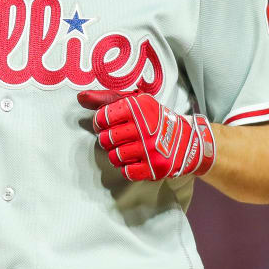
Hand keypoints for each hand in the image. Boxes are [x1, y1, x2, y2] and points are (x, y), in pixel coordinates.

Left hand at [77, 90, 215, 181]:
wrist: (188, 140)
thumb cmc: (154, 119)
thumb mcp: (135, 102)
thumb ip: (106, 99)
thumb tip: (81, 97)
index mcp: (137, 107)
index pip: (102, 117)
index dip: (100, 123)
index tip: (106, 124)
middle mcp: (144, 127)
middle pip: (105, 139)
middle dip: (107, 140)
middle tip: (117, 138)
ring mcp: (150, 148)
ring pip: (114, 156)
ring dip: (116, 155)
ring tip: (126, 149)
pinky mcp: (155, 166)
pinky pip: (126, 171)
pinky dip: (127, 168)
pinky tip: (134, 160)